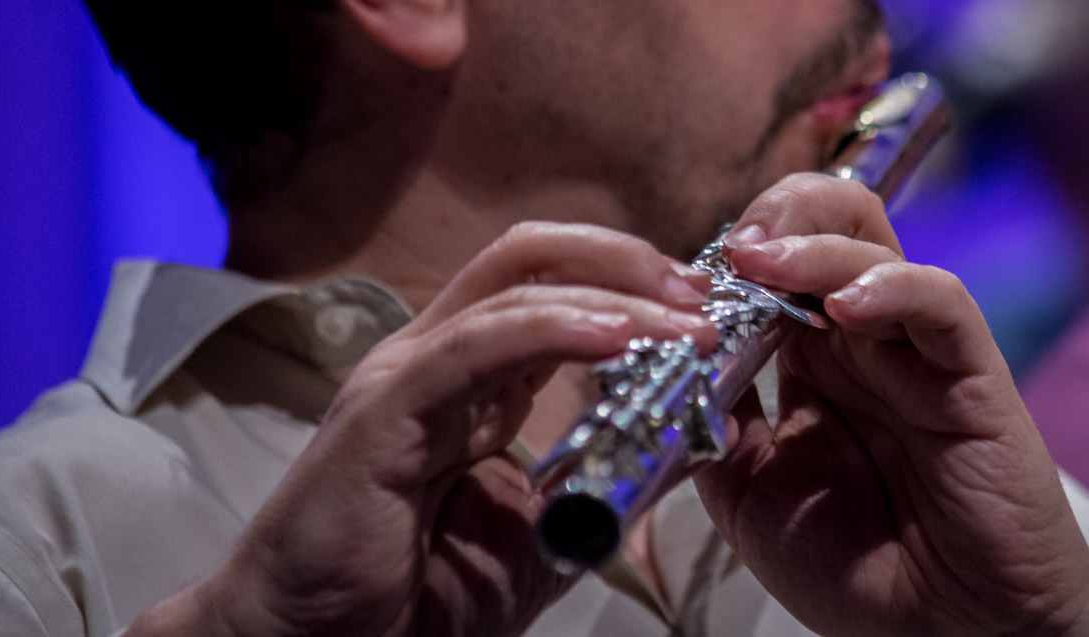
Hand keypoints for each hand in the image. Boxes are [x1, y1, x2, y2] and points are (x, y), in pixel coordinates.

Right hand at [127, 222, 716, 636]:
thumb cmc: (421, 595)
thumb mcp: (555, 529)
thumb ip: (620, 477)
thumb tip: (705, 432)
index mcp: (476, 378)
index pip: (553, 284)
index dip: (633, 279)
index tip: (706, 310)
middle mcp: (438, 358)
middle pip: (532, 258)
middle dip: (628, 262)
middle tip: (703, 299)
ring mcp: (405, 377)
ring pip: (515, 290)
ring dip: (614, 295)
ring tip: (687, 324)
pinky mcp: (382, 413)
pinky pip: (475, 347)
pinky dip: (552, 330)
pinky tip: (617, 337)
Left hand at [693, 174, 1088, 636]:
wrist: (947, 634)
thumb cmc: (858, 569)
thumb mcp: (750, 498)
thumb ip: (712, 428)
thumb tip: (669, 363)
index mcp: (810, 363)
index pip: (771, 268)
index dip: (725, 260)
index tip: (676, 284)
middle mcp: (862, 342)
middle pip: (825, 227)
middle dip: (773, 217)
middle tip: (730, 249)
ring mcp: (916, 352)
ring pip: (875, 248)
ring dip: (813, 243)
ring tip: (760, 261)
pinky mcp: (971, 375)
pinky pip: (940, 304)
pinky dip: (892, 289)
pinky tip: (845, 306)